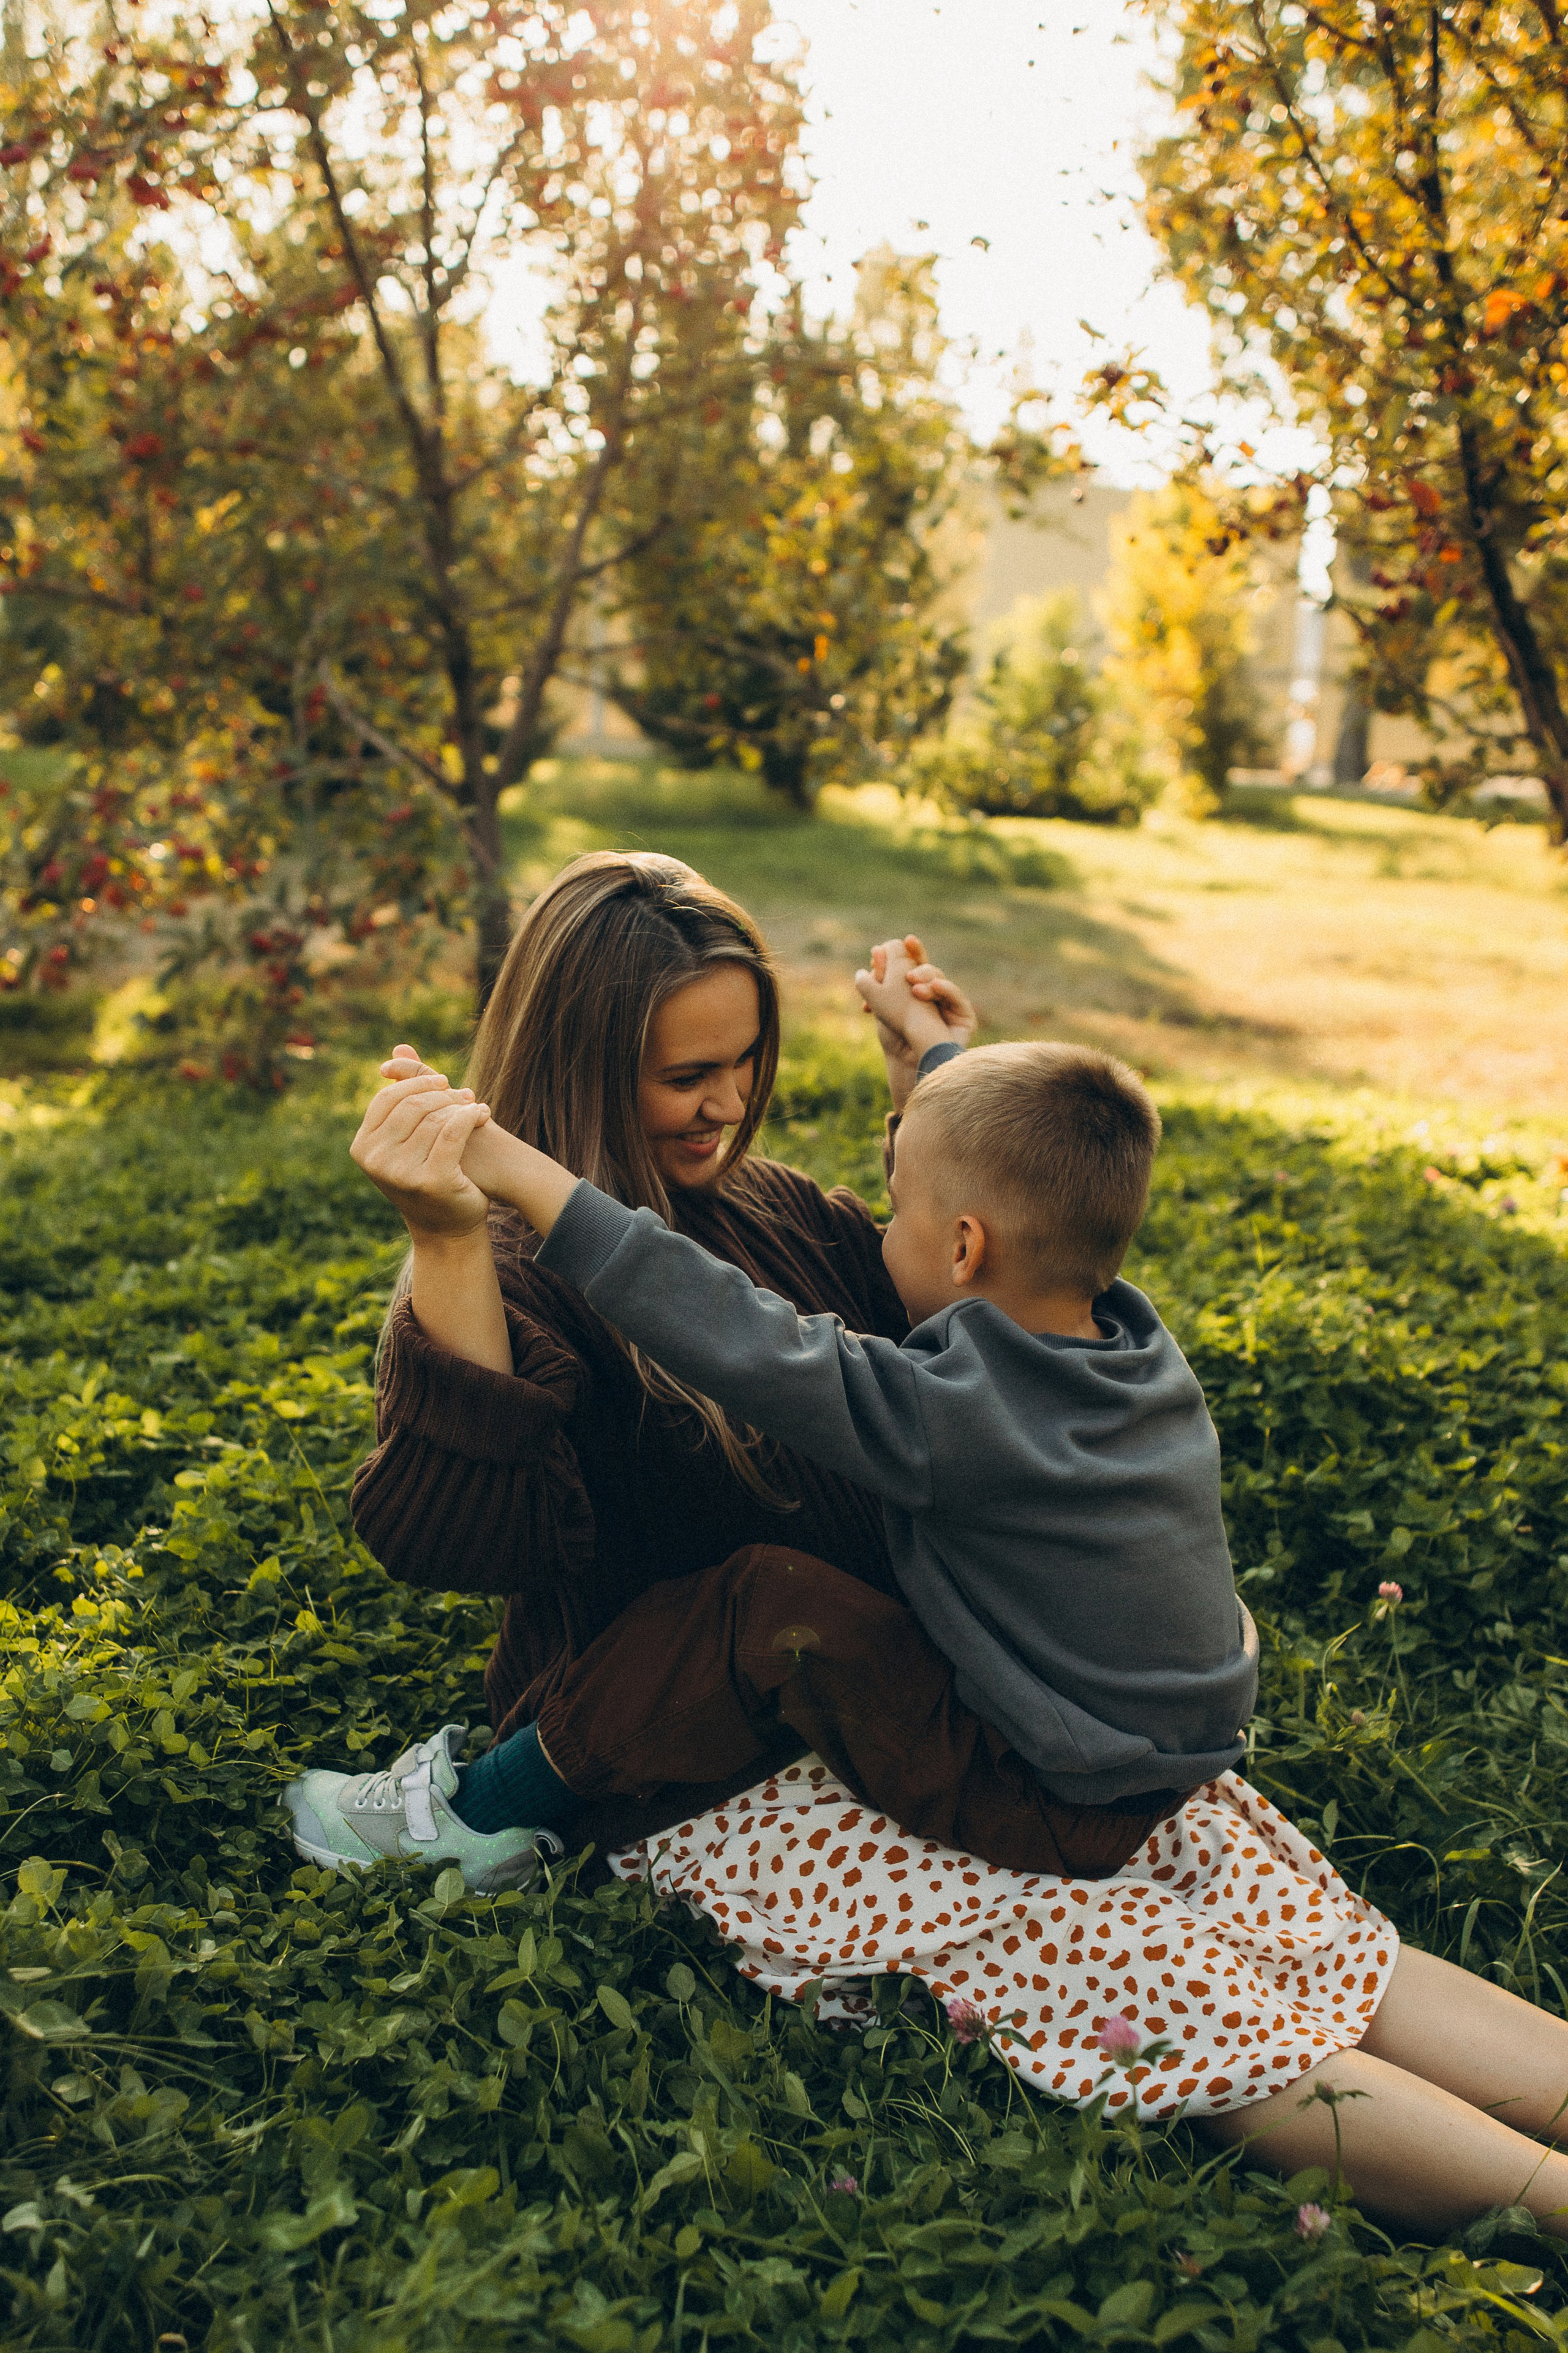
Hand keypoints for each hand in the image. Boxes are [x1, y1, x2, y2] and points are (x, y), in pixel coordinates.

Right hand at [351, 1052, 493, 1241]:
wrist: (448, 1225)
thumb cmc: (429, 1172)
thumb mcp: (410, 1135)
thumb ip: (404, 1092)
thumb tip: (399, 1049)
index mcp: (362, 1146)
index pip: (387, 1098)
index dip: (416, 1083)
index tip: (442, 1082)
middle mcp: (374, 1160)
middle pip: (412, 1104)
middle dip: (442, 1093)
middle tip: (464, 1094)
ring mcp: (399, 1172)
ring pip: (435, 1117)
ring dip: (461, 1106)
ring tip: (476, 1107)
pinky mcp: (430, 1180)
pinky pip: (453, 1131)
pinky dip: (471, 1117)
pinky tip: (483, 1115)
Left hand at [854, 934, 977, 1110]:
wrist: (909, 1066)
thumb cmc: (895, 1037)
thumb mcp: (881, 1006)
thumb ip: (877, 980)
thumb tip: (875, 950)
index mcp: (916, 989)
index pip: (914, 964)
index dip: (911, 951)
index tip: (904, 940)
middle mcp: (936, 995)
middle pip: (930, 968)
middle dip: (919, 957)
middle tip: (909, 950)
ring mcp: (950, 1005)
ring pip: (942, 980)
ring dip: (927, 977)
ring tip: (913, 984)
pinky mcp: (964, 1018)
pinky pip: (957, 998)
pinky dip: (945, 990)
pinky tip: (933, 988)